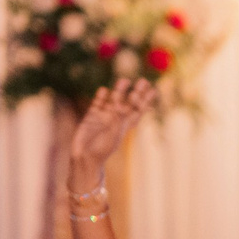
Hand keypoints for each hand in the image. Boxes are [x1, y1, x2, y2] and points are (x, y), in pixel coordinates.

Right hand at [70, 77, 153, 191]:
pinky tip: (103, 90)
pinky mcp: (90, 117)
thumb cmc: (102, 148)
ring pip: (113, 100)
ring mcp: (103, 117)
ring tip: (125, 80)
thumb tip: (127, 101)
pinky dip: (100, 97)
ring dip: (119, 91)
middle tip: (143, 81)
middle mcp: (115, 120)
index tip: (153, 91)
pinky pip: (97, 104)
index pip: (138, 110)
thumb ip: (120, 117)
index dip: (145, 101)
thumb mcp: (115, 132)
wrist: (85, 157)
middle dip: (136, 93)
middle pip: (128, 103)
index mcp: (125, 126)